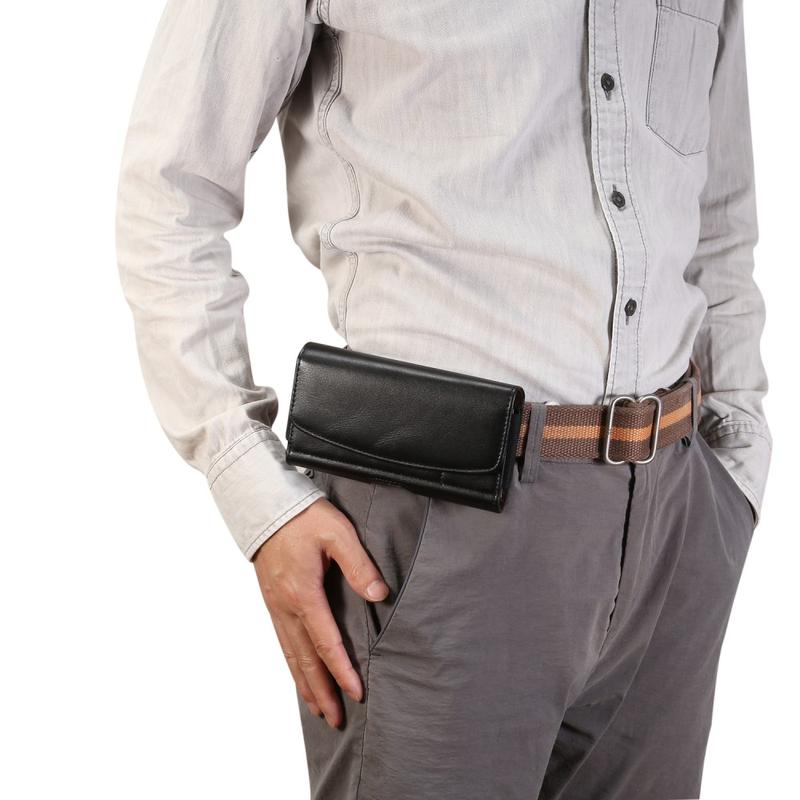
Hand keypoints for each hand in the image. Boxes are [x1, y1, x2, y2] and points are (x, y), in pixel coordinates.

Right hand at [253, 496, 388, 727]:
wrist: (265, 505)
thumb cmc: (303, 516)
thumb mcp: (337, 533)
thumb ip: (358, 564)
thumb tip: (378, 594)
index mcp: (303, 593)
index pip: (326, 642)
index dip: (342, 671)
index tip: (357, 693)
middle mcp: (286, 607)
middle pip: (305, 660)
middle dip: (322, 691)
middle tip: (336, 719)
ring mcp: (276, 606)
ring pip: (291, 656)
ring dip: (306, 685)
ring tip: (319, 710)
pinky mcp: (272, 602)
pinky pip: (283, 643)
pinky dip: (293, 666)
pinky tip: (301, 676)